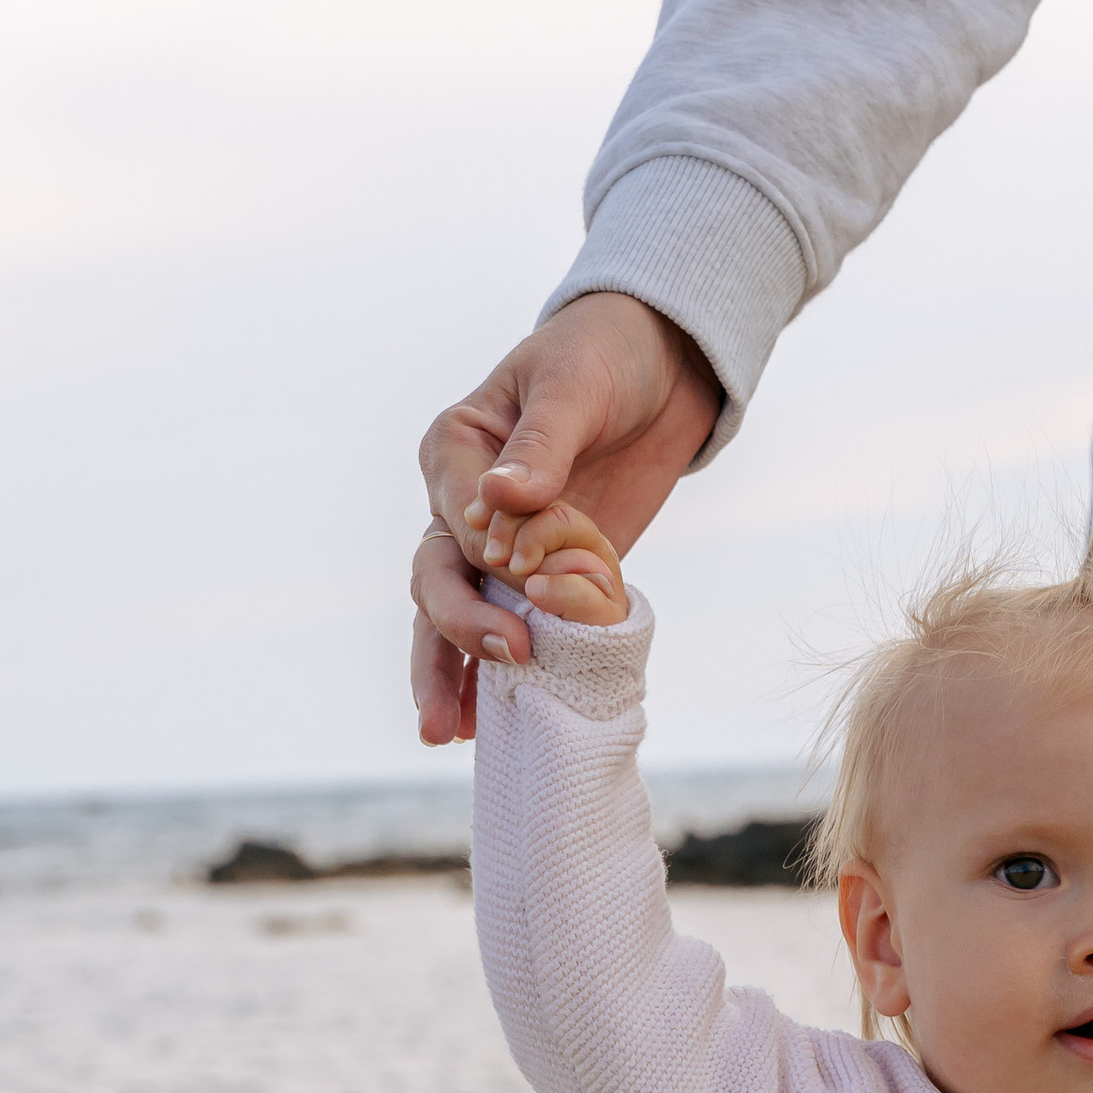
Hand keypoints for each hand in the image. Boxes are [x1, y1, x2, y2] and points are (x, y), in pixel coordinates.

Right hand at [411, 292, 717, 744]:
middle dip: (458, 626)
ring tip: (446, 732)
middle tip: (505, 656)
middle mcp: (461, 504)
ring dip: (448, 674)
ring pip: (454, 617)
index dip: (486, 552)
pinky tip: (482, 727)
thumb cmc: (604, 360)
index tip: (523, 567)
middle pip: (437, 576)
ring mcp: (497, 549)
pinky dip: (492, 677)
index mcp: (455, 449)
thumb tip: (501, 498)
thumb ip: (542, 444)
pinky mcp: (540, 578)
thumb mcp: (575, 386)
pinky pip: (508, 631)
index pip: (453, 517)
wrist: (655, 370)